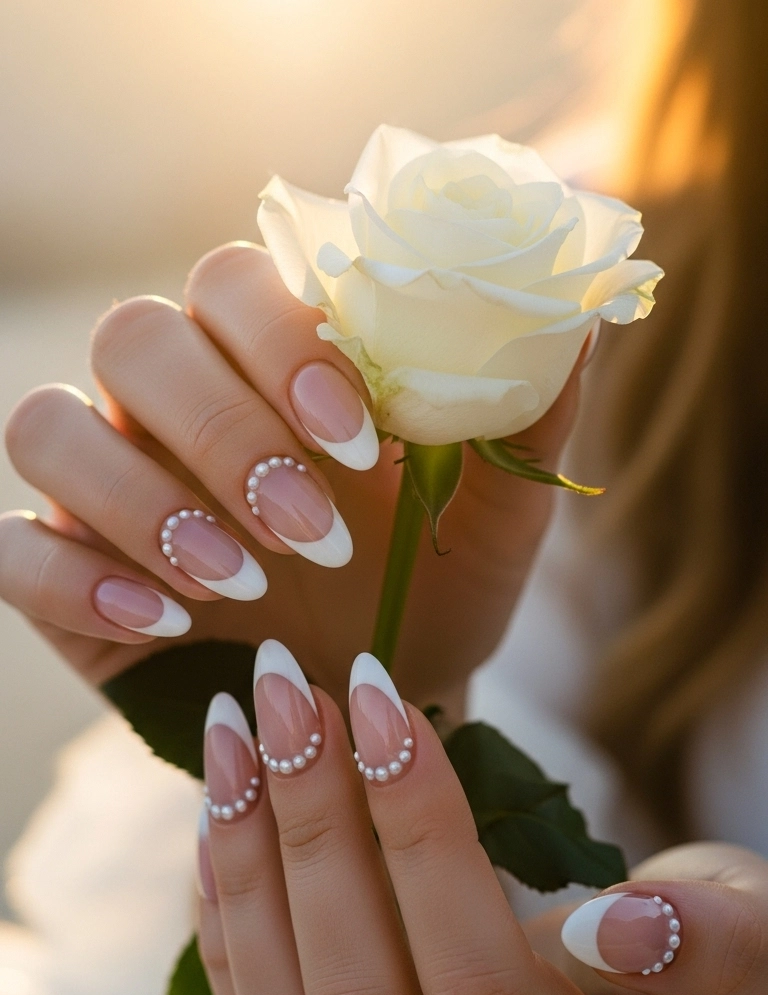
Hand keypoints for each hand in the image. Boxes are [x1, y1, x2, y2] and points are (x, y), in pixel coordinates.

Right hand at [0, 243, 584, 709]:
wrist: (371, 714)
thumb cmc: (427, 598)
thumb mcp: (492, 529)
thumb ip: (523, 428)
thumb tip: (580, 325)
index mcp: (272, 362)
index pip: (231, 279)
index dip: (279, 341)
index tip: (358, 433)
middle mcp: (174, 403)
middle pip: (133, 338)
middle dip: (220, 429)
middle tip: (313, 528)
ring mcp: (105, 481)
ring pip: (49, 424)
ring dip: (140, 498)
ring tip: (242, 585)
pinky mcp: (59, 569)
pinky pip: (12, 546)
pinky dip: (73, 579)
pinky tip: (163, 625)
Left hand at [199, 647, 767, 994]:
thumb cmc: (734, 953)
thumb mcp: (766, 935)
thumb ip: (720, 944)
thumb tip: (618, 927)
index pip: (479, 977)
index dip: (416, 831)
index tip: (375, 693)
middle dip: (309, 827)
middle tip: (284, 686)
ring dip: (248, 867)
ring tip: (234, 729)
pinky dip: (231, 923)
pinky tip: (222, 819)